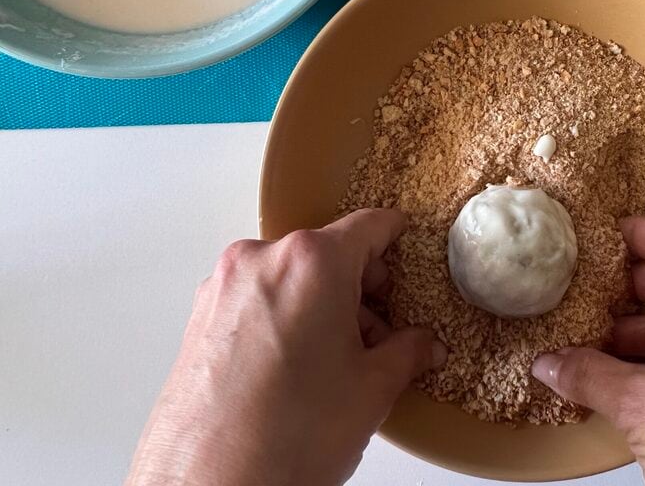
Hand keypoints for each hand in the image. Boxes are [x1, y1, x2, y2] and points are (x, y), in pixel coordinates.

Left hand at [125, 209, 445, 485]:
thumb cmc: (281, 441)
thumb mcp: (372, 391)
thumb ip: (407, 353)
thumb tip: (420, 345)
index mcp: (312, 262)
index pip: (370, 226)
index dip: (398, 239)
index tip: (406, 249)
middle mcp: (262, 260)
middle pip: (329, 252)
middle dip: (360, 288)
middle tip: (380, 332)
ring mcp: (225, 288)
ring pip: (291, 277)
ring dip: (321, 305)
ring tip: (337, 362)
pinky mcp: (200, 317)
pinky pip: (257, 299)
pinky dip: (284, 318)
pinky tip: (299, 369)